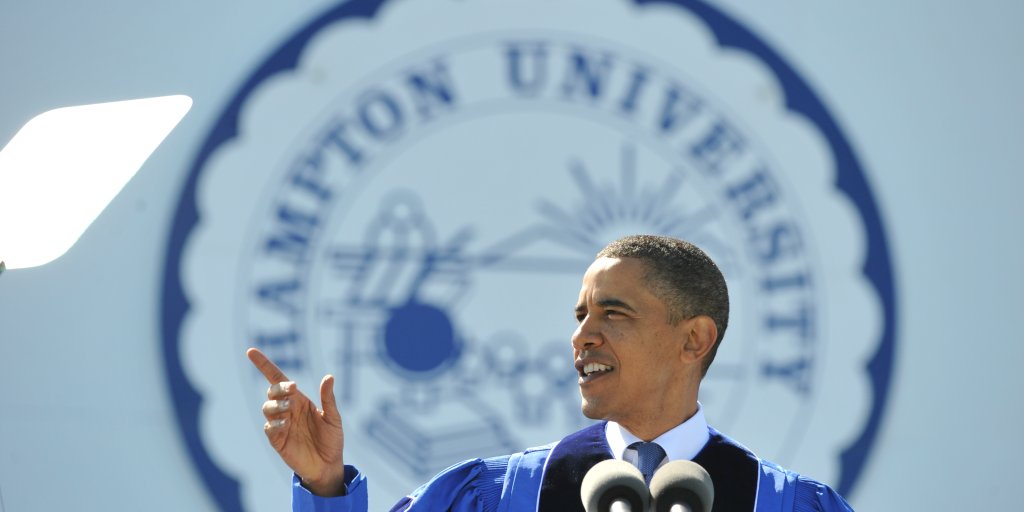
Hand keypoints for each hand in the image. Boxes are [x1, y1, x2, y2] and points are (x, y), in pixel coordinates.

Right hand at [247, 347, 346, 495]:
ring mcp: (281, 424)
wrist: (328, 465)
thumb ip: (328, 399)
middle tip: (293, 389)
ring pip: (267, 408)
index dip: (263, 365)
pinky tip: (285, 424)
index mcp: (299, 400)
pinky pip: (269, 428)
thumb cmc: (331, 439)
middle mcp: (287, 409)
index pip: (277, 379)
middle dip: (278, 388)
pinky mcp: (278, 440)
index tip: (251, 351)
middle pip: (272, 391)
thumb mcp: (333, 417)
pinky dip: (275, 424)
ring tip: (289, 409)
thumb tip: (329, 376)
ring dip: (276, 404)